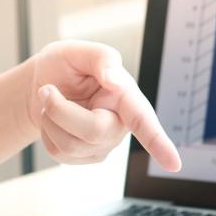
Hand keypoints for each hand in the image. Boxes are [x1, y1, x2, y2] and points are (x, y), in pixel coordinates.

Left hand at [28, 40, 181, 170]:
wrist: (41, 86)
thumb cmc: (63, 66)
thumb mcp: (77, 51)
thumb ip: (100, 58)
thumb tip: (114, 80)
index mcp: (126, 96)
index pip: (144, 121)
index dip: (160, 144)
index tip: (174, 165)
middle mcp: (119, 124)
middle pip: (93, 131)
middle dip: (60, 111)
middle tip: (47, 90)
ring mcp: (103, 144)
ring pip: (71, 145)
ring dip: (50, 120)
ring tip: (51, 102)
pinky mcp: (85, 157)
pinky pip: (59, 154)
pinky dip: (47, 133)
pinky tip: (54, 120)